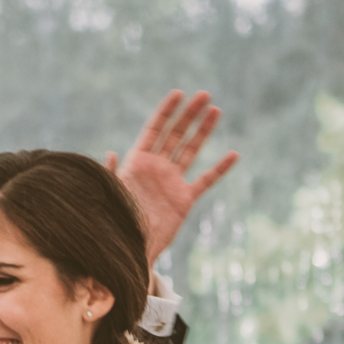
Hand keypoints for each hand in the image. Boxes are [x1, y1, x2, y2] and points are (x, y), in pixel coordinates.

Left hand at [106, 90, 238, 266]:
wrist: (131, 248)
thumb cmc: (115, 221)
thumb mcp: (111, 194)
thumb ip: (111, 174)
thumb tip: (110, 153)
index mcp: (137, 162)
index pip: (154, 130)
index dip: (166, 112)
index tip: (178, 94)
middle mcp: (156, 168)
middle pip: (175, 134)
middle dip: (189, 114)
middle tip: (204, 94)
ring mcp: (172, 182)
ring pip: (191, 150)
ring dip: (203, 131)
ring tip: (216, 110)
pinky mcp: (184, 199)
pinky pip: (205, 180)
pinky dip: (219, 168)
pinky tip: (233, 154)